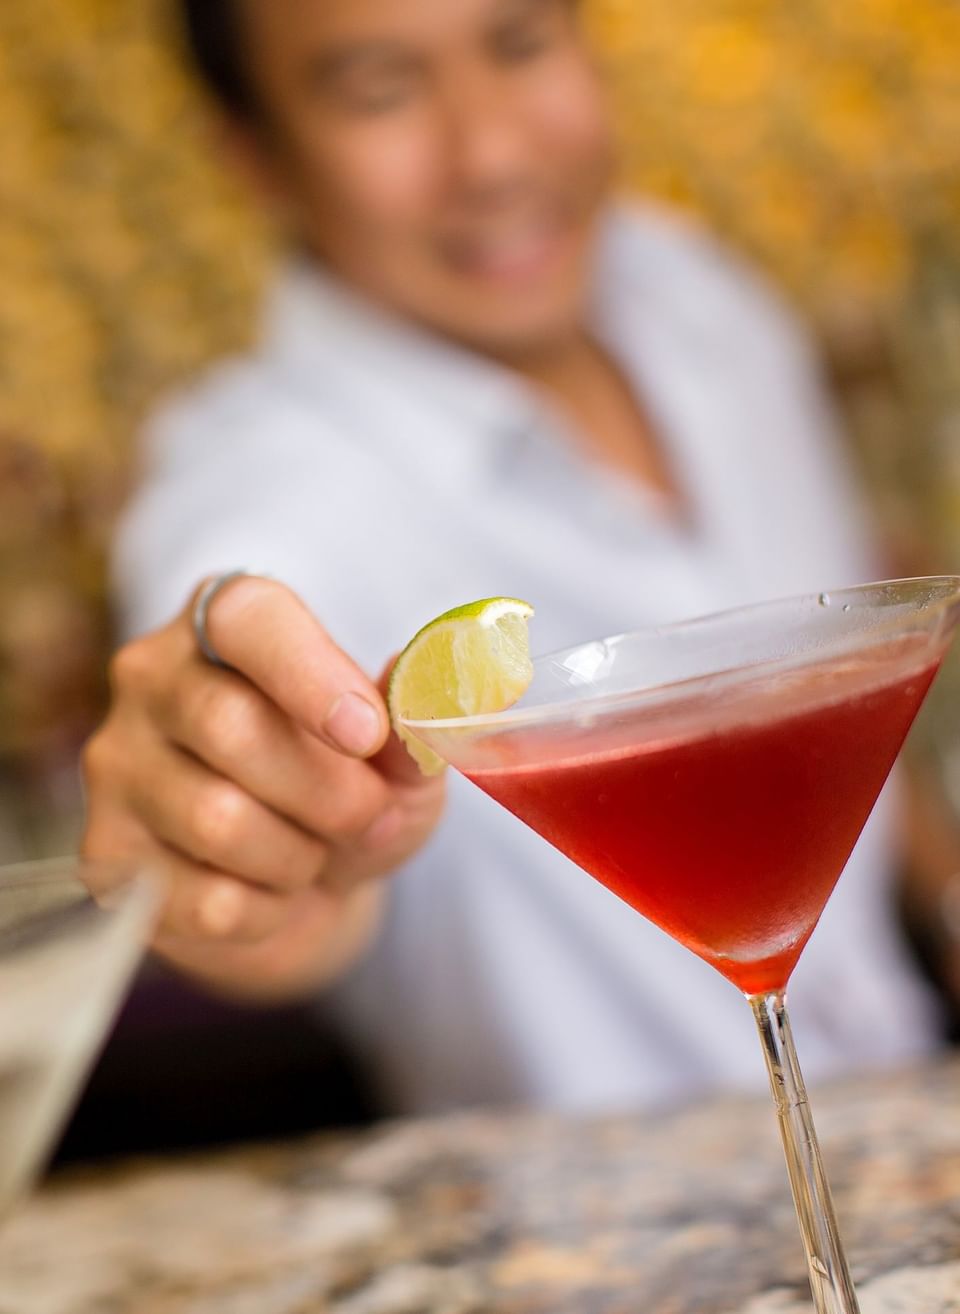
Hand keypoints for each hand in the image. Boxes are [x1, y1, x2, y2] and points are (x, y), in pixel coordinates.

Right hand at [82, 576, 444, 999]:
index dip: (310, 674)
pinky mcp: (107, 857)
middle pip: (229, 726)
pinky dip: (269, 912)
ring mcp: (119, 767)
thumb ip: (413, 725)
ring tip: (315, 852)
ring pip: (217, 819)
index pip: (247, 618)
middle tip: (370, 814)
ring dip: (300, 856)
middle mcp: (152, 679)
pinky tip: (270, 893)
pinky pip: (205, 901)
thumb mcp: (398, 758)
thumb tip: (425, 686)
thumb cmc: (349, 793)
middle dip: (329, 790)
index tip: (367, 732)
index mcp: (226, 624)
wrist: (305, 889)